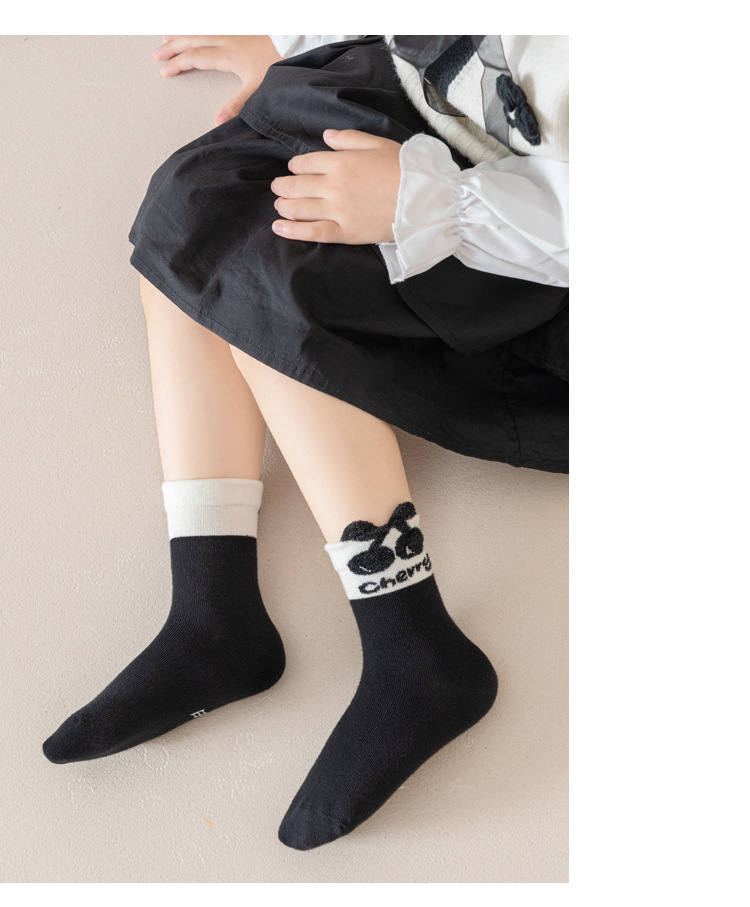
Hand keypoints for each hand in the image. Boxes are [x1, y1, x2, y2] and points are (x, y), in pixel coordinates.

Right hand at [153, 35, 281, 126]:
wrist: (297, 41)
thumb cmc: (279, 61)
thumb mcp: (257, 87)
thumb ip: (237, 105)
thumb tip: (218, 122)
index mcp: (227, 55)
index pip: (195, 58)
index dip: (178, 64)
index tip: (164, 71)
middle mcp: (227, 39)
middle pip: (192, 40)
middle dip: (173, 47)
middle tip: (157, 53)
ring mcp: (234, 31)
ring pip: (201, 29)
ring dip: (183, 33)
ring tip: (167, 35)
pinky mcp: (242, 29)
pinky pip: (213, 25)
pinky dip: (200, 26)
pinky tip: (199, 29)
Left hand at [270, 130, 401, 243]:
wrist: (424, 200)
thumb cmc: (405, 170)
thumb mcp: (378, 144)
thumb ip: (349, 139)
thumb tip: (326, 137)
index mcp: (340, 161)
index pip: (305, 163)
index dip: (295, 166)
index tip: (294, 169)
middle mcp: (334, 186)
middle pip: (296, 186)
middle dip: (282, 186)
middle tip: (278, 188)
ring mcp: (338, 210)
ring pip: (299, 208)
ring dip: (283, 206)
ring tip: (279, 205)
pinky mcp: (345, 232)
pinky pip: (312, 232)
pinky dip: (292, 231)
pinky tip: (278, 228)